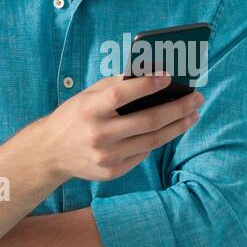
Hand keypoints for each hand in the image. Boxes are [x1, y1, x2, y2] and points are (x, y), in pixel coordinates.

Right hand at [28, 72, 202, 182]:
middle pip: (148, 121)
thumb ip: (116, 85)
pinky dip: (158, 139)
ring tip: (193, 114)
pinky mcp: (112, 172)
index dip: (146, 84)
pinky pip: (143, 153)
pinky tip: (170, 129)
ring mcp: (106, 157)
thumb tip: (153, 74)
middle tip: (197, 98)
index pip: (122, 95)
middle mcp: (98, 135)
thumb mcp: (88, 96)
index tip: (169, 76)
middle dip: (178, 108)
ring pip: (153, 140)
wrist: (50, 153)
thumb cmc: (75, 116)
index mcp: (89, 110)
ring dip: (178, 126)